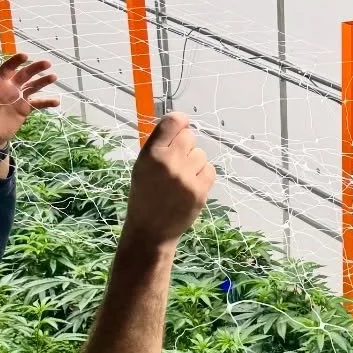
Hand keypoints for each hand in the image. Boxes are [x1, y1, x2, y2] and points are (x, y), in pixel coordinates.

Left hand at [0, 54, 60, 155]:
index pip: (7, 69)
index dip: (15, 62)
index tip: (24, 56)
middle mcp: (10, 88)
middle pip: (24, 75)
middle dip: (34, 68)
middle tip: (46, 63)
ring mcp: (19, 98)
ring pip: (33, 86)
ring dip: (43, 81)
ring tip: (53, 76)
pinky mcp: (25, 109)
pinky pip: (38, 103)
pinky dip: (47, 102)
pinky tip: (56, 102)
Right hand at [123, 112, 215, 251]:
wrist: (151, 230)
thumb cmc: (145, 195)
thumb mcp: (142, 166)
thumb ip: (160, 145)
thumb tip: (182, 123)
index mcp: (151, 154)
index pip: (173, 122)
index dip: (180, 122)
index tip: (182, 126)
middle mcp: (168, 163)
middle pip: (189, 136)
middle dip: (185, 146)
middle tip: (177, 162)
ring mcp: (185, 177)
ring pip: (200, 154)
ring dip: (194, 163)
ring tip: (181, 179)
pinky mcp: (200, 190)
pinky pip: (210, 169)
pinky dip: (202, 176)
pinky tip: (190, 186)